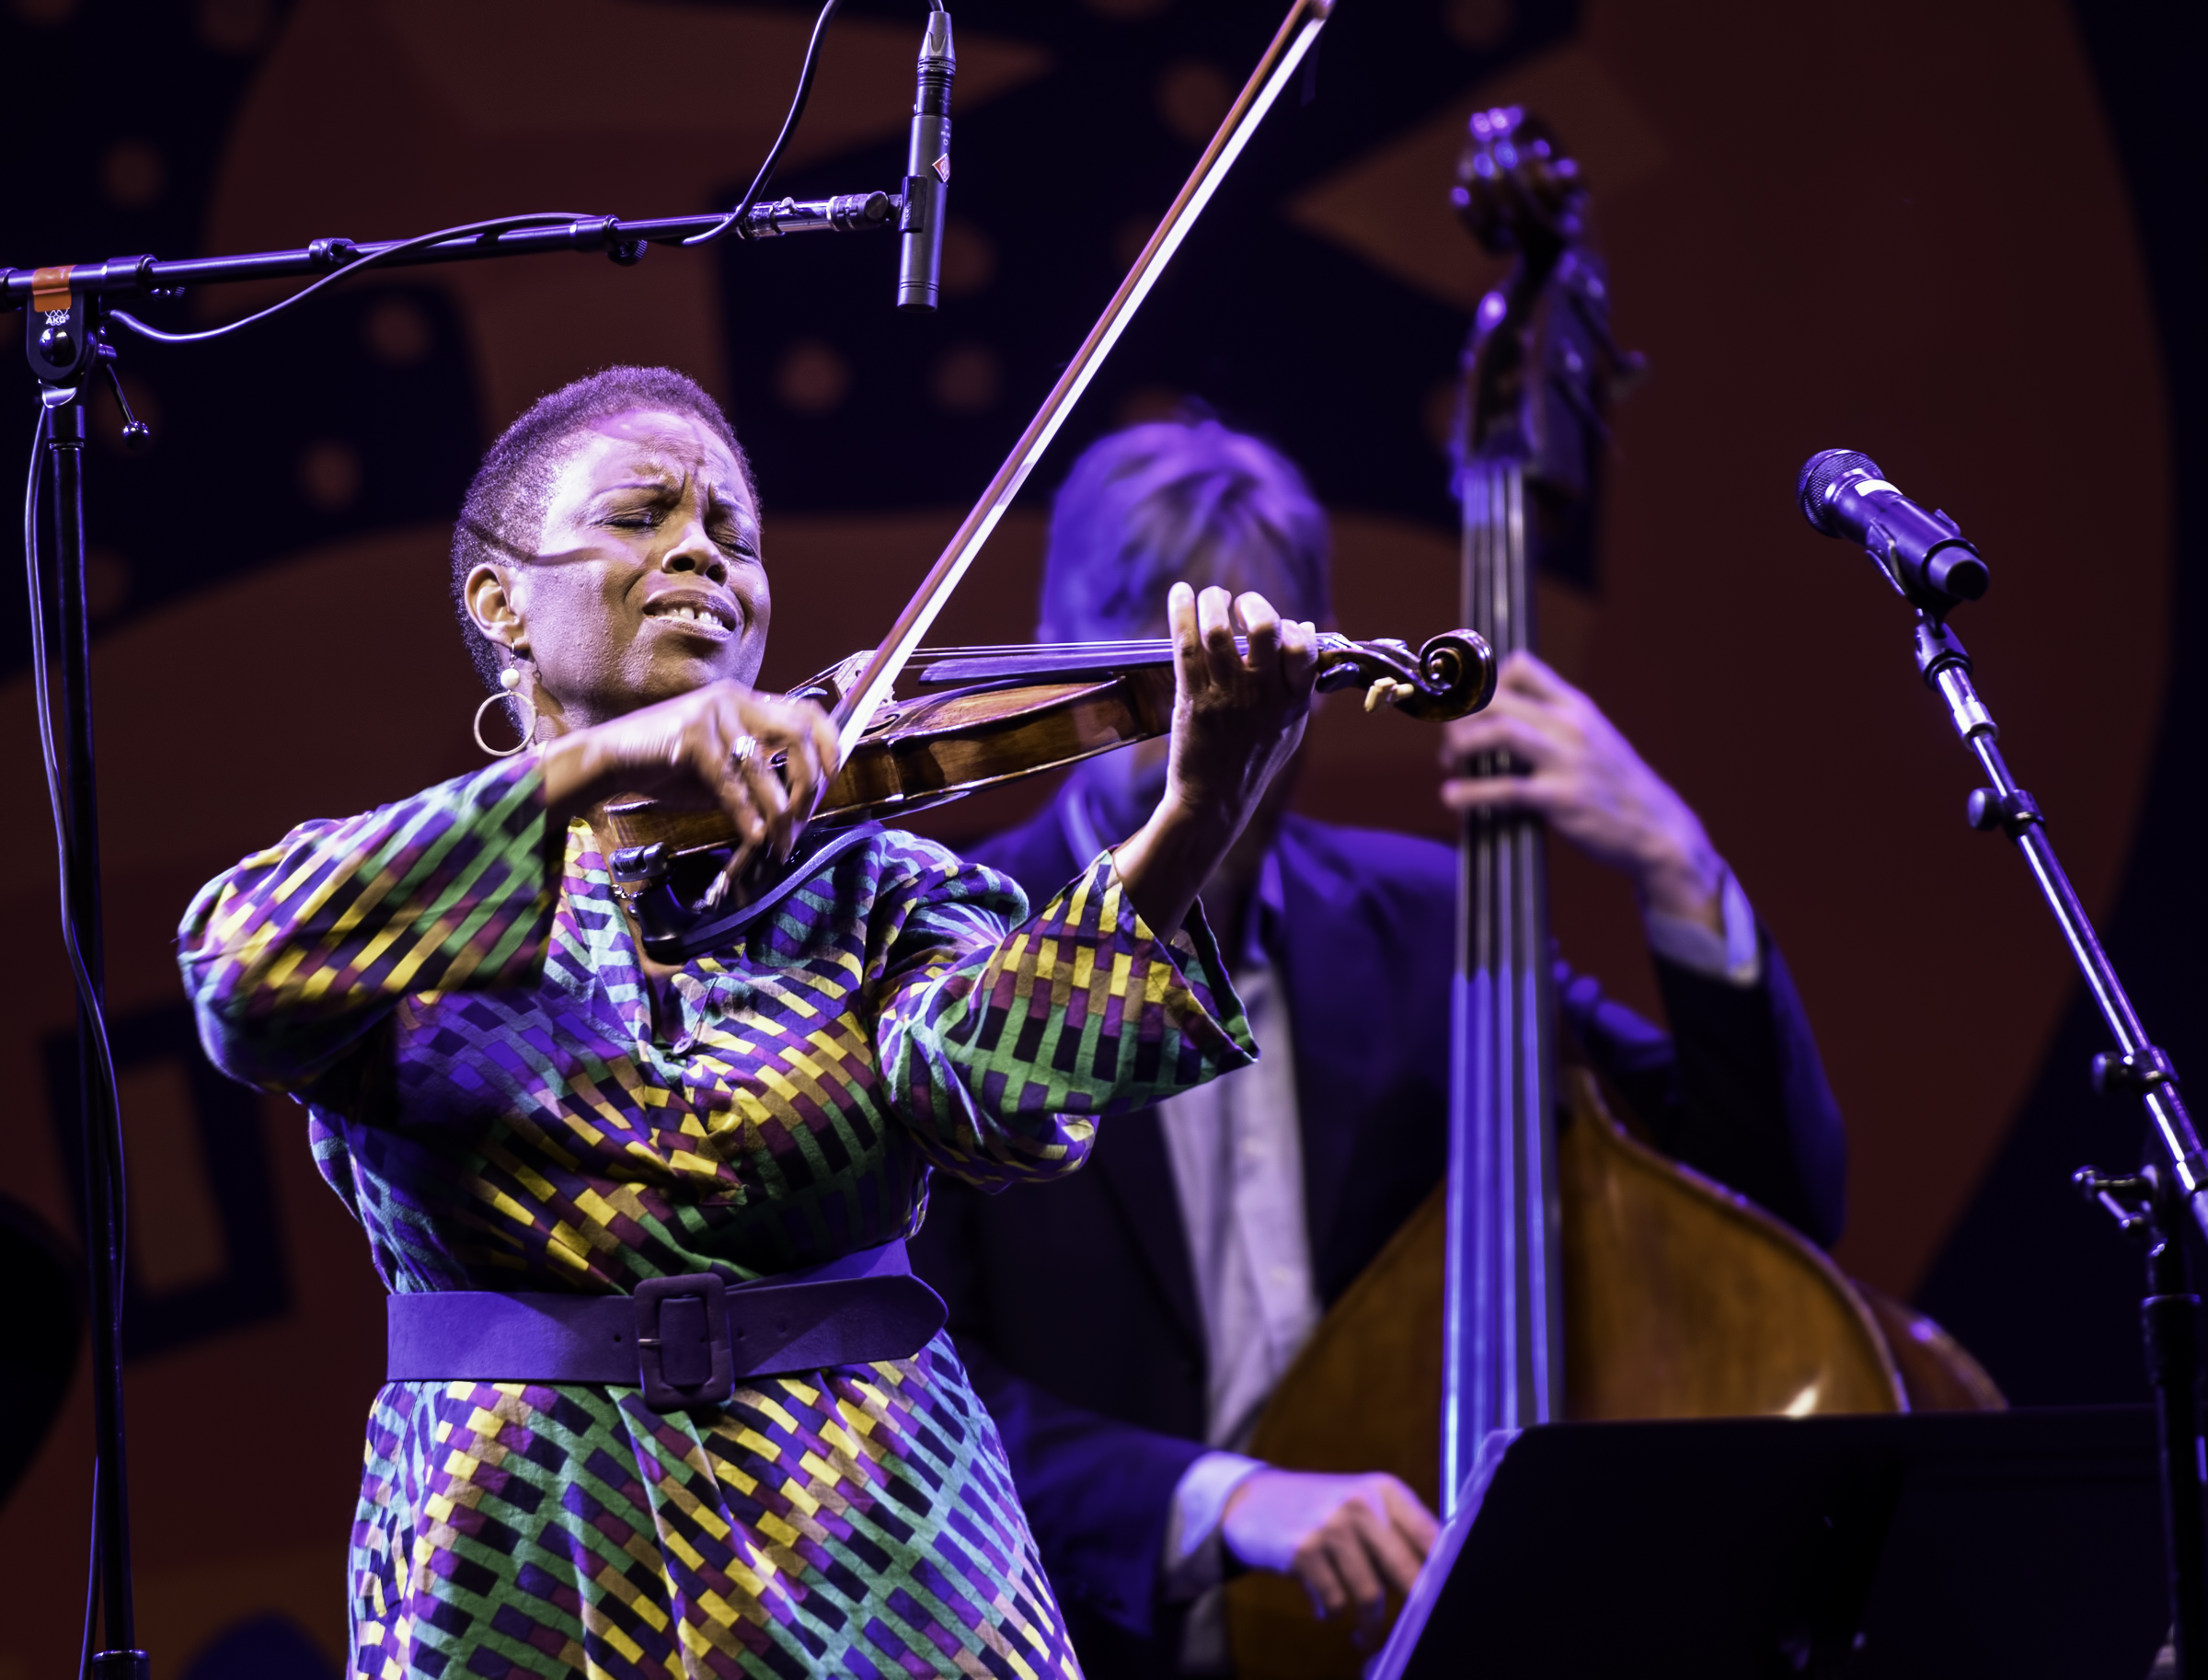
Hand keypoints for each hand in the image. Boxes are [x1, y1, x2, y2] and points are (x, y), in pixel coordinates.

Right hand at [540, 679, 838, 885]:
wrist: (612, 759)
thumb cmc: (670, 765)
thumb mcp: (724, 765)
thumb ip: (759, 774)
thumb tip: (798, 806)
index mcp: (748, 701)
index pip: (807, 712)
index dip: (829, 744)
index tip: (832, 778)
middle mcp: (735, 699)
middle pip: (798, 734)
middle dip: (808, 782)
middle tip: (802, 818)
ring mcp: (712, 713)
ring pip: (763, 765)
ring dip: (777, 811)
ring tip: (778, 841)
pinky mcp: (690, 736)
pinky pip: (729, 781)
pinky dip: (745, 813)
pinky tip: (753, 834)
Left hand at [1113, 584, 1317, 936]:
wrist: (1214, 802)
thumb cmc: (1252, 763)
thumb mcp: (1290, 728)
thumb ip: (1300, 684)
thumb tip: (1305, 630)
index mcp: (1292, 703)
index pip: (1303, 647)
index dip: (1292, 626)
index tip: (1280, 626)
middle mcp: (1262, 696)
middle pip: (1266, 628)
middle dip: (1254, 604)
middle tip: (1241, 604)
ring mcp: (1226, 696)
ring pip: (1219, 631)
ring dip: (1213, 602)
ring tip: (1211, 597)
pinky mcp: (1193, 700)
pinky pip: (1186, 645)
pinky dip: (1182, 611)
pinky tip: (1180, 593)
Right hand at [1223, 1469, 1437, 1636]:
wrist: (1252, 1501)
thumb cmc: (1320, 1512)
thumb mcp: (1360, 1505)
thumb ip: (1396, 1536)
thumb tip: (1433, 1584)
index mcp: (1385, 1490)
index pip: (1430, 1536)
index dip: (1443, 1573)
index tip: (1444, 1601)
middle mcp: (1361, 1503)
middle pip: (1406, 1570)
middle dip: (1414, 1608)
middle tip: (1416, 1629)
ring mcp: (1331, 1526)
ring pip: (1370, 1596)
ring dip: (1369, 1625)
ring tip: (1364, 1635)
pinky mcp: (1303, 1551)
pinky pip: (1334, 1602)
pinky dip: (1331, 1614)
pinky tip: (1325, 1608)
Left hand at [1440, 651, 1724, 928]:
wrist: (1658, 829)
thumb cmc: (1617, 786)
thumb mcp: (1593, 737)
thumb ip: (1555, 721)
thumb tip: (1502, 715)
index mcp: (1576, 707)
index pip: (1521, 666)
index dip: (1484, 681)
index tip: (1468, 705)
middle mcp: (1570, 726)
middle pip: (1498, 697)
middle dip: (1462, 716)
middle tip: (1451, 740)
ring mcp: (1566, 761)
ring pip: (1498, 731)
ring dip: (1462, 745)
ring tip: (1451, 763)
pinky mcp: (1561, 799)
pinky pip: (1505, 788)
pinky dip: (1471, 792)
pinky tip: (1453, 797)